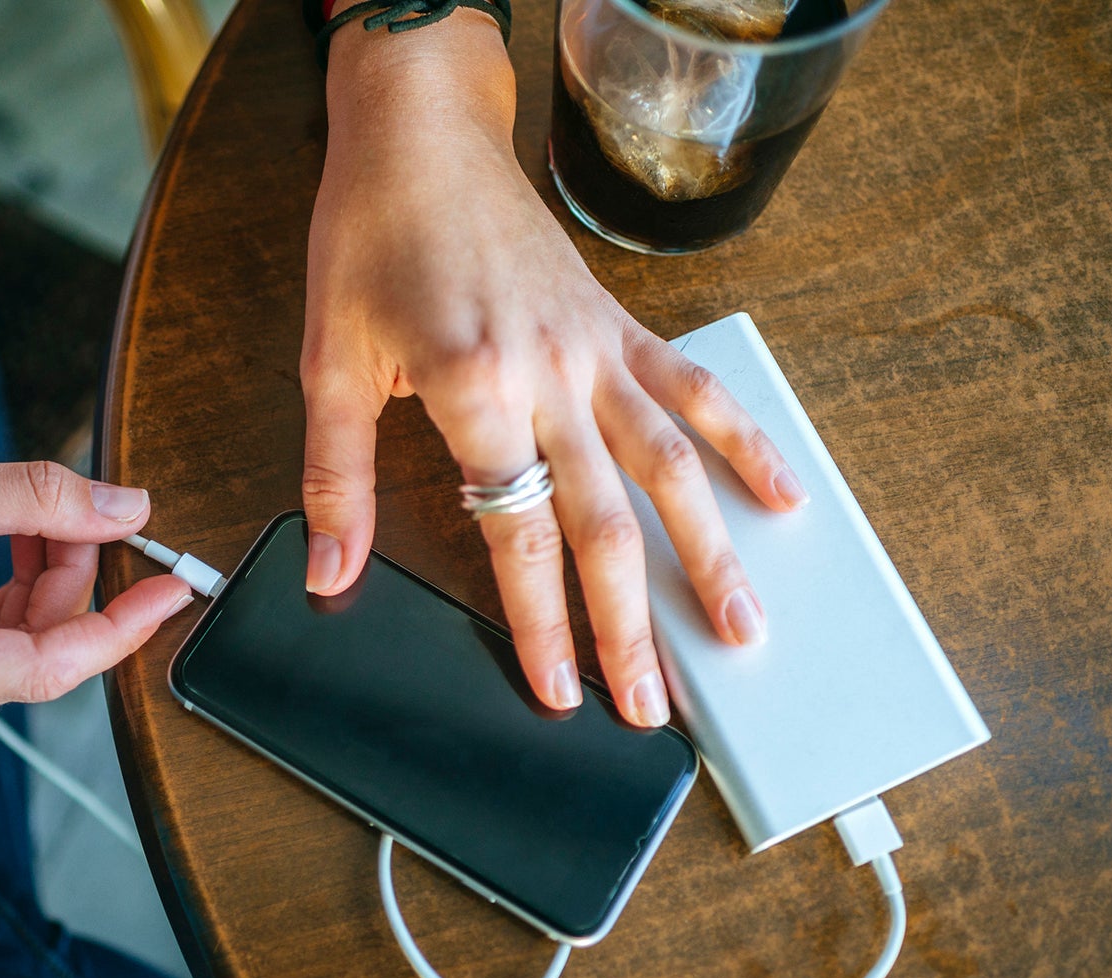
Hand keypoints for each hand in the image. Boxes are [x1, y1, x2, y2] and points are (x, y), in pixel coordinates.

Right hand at [0, 434, 189, 744]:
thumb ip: (35, 499)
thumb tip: (127, 508)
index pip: (43, 669)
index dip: (120, 627)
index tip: (172, 587)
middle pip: (33, 660)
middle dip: (74, 585)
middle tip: (87, 515)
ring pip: (14, 656)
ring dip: (45, 590)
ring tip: (37, 521)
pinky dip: (12, 602)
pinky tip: (13, 549)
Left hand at [300, 16, 806, 725]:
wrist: (420, 137)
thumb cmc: (369, 238)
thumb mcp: (330, 363)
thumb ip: (337, 478)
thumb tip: (331, 573)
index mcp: (473, 386)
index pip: (518, 533)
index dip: (543, 624)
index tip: (562, 691)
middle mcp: (550, 373)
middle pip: (605, 521)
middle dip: (633, 624)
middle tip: (653, 705)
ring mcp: (596, 348)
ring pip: (670, 465)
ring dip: (711, 552)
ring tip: (743, 628)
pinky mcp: (620, 324)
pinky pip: (693, 388)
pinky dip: (743, 441)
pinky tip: (781, 495)